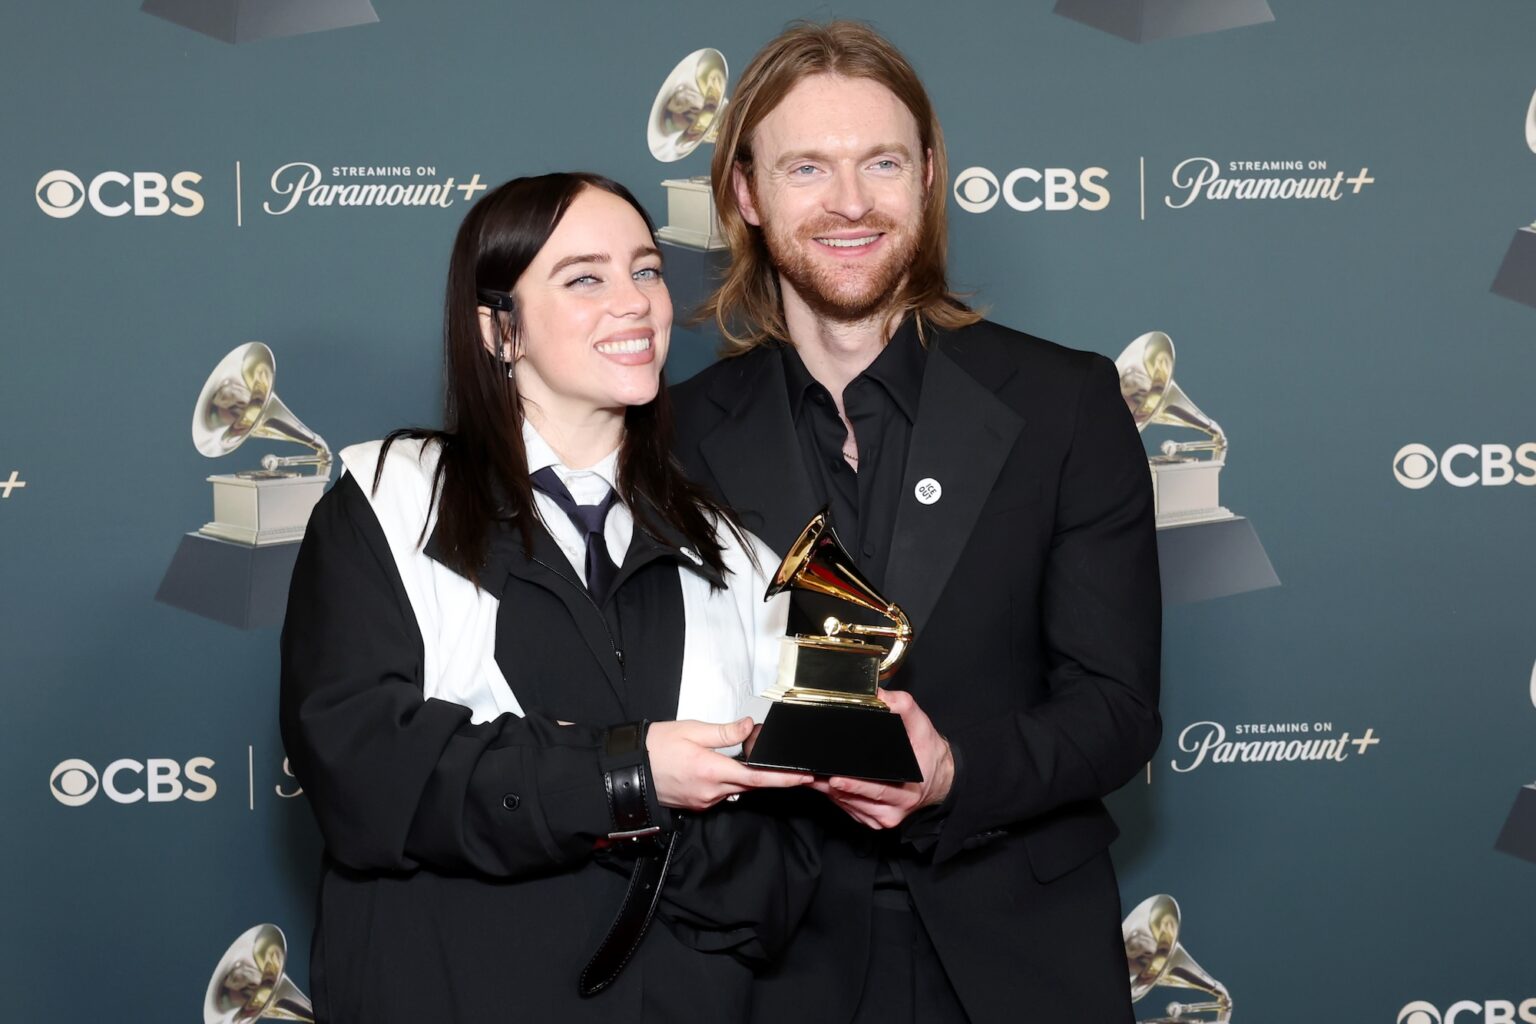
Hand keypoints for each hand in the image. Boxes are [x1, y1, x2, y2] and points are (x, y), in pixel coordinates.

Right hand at [647, 718, 812, 810]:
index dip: (784, 778)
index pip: (757, 778)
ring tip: (744, 758)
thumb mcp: (692, 730)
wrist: (629, 769)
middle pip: (750, 785)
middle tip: (782, 764)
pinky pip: (721, 794)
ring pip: (735, 790)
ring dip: (744, 777)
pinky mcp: (697, 805)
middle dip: (768, 776)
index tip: (804, 777)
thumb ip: (725, 732)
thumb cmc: (656, 747)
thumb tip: (749, 728)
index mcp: (711, 770)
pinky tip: (721, 768)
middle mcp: (711, 792)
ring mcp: (704, 801)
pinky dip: (727, 781)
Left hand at [812, 689, 954, 829]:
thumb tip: (879, 694)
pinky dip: (836, 797)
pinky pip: (849, 809)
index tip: (835, 778)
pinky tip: (826, 783)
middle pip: (855, 799)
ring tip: (811, 775)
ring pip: (848, 806)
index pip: (877, 791)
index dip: (854, 786)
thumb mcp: (921, 724)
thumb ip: (902, 706)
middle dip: (830, 786)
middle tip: (810, 773)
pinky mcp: (873, 820)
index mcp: (907, 791)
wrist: (939, 778)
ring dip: (828, 792)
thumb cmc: (927, 752)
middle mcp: (895, 809)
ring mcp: (883, 818)